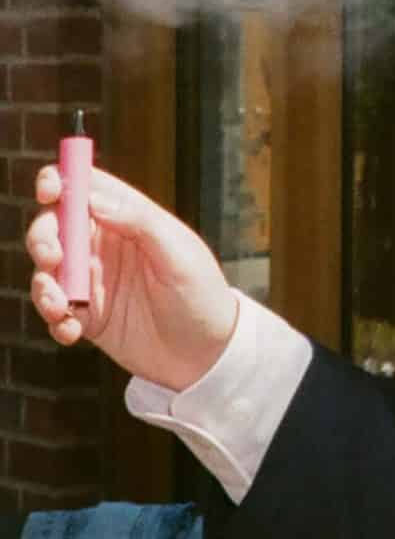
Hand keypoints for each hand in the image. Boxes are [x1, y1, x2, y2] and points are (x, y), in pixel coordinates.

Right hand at [26, 163, 238, 391]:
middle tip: (52, 257)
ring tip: (60, 306)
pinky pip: (54, 311)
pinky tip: (72, 330)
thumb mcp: (178, 255)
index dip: (59, 181)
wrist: (207, 357)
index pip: (84, 186)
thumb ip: (139, 221)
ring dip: (43, 284)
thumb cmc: (202, 296)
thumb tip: (93, 198)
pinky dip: (54, 319)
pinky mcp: (86, 316)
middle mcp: (104, 244)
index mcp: (128, 218)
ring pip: (47, 269)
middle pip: (54, 226)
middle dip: (43, 237)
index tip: (50, 192)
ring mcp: (92, 281)